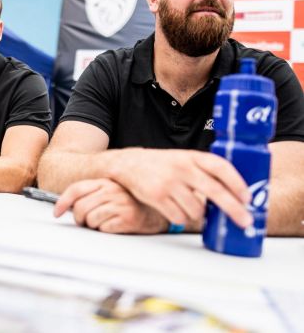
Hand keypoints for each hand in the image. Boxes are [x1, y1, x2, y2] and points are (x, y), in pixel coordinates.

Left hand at [54, 178, 168, 233]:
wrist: (157, 209)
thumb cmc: (130, 202)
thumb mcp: (111, 190)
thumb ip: (93, 193)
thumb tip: (67, 205)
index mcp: (106, 181)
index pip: (77, 189)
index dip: (63, 202)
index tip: (57, 212)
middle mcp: (112, 190)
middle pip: (80, 207)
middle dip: (79, 218)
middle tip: (85, 221)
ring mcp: (120, 203)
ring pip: (90, 219)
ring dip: (93, 225)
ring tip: (104, 221)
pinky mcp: (127, 218)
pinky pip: (104, 228)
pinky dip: (105, 230)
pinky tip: (114, 224)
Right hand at [110, 148, 252, 228]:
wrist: (130, 164)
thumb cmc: (163, 164)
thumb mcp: (184, 159)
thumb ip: (204, 170)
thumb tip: (234, 195)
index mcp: (191, 157)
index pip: (220, 166)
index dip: (237, 182)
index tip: (248, 197)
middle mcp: (182, 168)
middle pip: (215, 191)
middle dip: (234, 209)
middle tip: (245, 220)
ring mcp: (169, 183)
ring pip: (197, 210)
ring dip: (198, 214)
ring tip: (190, 206)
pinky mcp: (157, 197)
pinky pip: (179, 217)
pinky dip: (181, 218)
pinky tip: (176, 209)